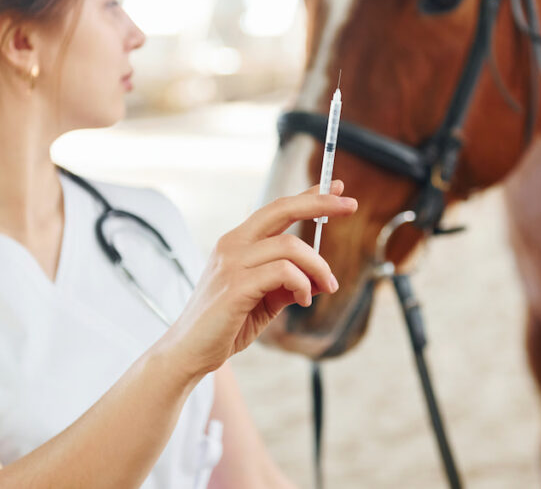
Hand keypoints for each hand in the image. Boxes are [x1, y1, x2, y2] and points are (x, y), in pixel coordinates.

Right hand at [163, 181, 356, 376]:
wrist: (189, 352)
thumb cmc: (226, 324)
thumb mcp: (264, 299)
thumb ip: (289, 285)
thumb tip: (323, 281)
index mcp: (237, 242)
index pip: (277, 208)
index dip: (308, 195)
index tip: (336, 187)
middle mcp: (232, 244)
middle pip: (282, 209)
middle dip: (320, 203)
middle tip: (351, 205)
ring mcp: (231, 263)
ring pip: (291, 246)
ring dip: (318, 267)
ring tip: (327, 287)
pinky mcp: (235, 286)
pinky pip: (283, 272)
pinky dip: (303, 284)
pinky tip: (304, 299)